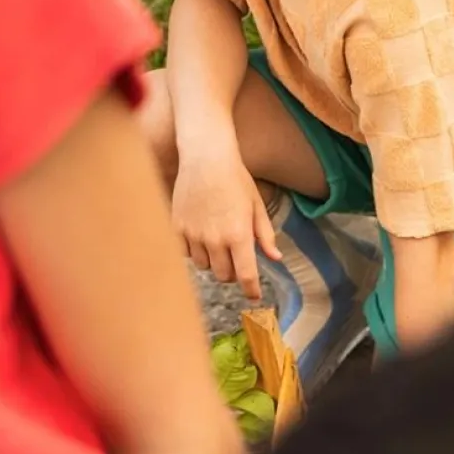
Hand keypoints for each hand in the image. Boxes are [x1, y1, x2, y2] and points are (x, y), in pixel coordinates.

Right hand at [173, 146, 281, 299]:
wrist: (205, 157)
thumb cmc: (236, 179)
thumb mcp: (257, 205)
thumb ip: (265, 234)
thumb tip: (276, 258)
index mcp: (239, 234)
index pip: (246, 275)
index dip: (251, 290)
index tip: (254, 295)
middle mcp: (215, 239)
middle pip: (223, 275)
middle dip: (232, 272)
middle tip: (236, 258)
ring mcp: (193, 235)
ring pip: (204, 266)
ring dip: (213, 261)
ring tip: (217, 241)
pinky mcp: (177, 228)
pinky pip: (185, 253)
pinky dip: (194, 250)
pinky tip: (200, 236)